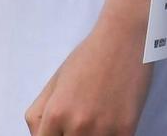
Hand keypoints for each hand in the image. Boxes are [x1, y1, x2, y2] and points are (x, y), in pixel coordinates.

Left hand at [25, 16, 151, 135]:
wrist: (122, 40)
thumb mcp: (54, 83)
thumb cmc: (87, 58)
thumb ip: (40, 114)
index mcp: (55, 113)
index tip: (59, 131)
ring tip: (95, 117)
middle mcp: (77, 125)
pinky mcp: (126, 130)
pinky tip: (109, 121)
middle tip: (78, 120)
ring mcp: (103, 130)